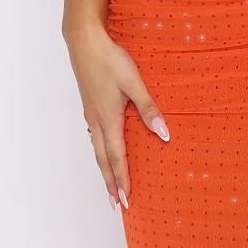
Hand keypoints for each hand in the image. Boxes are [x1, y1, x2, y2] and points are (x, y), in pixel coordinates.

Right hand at [65, 24, 169, 211]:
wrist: (84, 42)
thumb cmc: (109, 59)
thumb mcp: (134, 82)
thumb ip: (149, 109)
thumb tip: (164, 134)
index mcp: (108, 119)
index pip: (117, 158)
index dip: (122, 181)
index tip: (126, 201)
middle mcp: (96, 122)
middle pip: (103, 161)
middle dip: (111, 184)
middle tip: (117, 205)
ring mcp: (90, 115)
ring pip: (97, 151)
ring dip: (105, 171)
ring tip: (110, 187)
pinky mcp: (89, 107)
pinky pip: (95, 139)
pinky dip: (101, 154)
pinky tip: (104, 154)